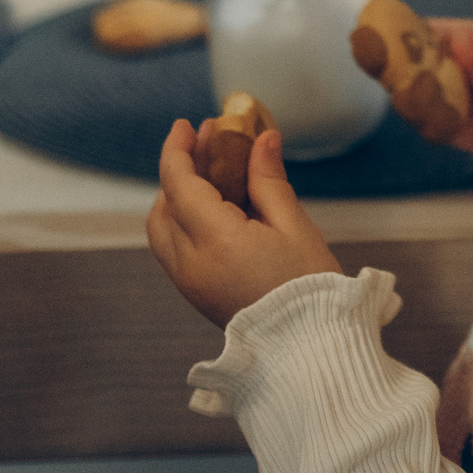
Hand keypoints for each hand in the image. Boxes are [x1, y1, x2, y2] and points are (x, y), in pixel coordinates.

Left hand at [149, 120, 341, 327]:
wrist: (310, 347)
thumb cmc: (310, 287)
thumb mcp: (294, 227)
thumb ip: (269, 180)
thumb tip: (262, 138)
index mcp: (216, 242)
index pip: (179, 184)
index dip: (179, 149)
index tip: (188, 125)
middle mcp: (191, 264)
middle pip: (163, 207)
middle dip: (179, 171)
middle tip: (207, 143)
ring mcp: (189, 284)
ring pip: (162, 231)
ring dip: (176, 198)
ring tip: (209, 174)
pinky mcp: (196, 296)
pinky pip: (174, 251)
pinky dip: (182, 223)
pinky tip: (212, 208)